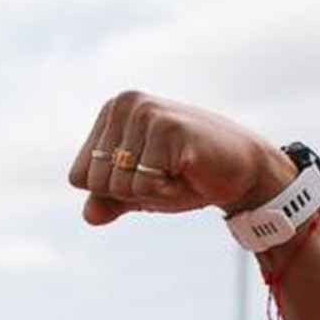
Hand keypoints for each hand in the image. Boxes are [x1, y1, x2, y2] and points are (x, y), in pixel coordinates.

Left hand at [68, 93, 293, 226]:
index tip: (145, 174)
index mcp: (111, 112)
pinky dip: (165, 192)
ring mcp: (146, 112)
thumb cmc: (185, 177)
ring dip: (150, 193)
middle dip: (130, 193)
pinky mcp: (167, 128)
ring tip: (176, 171)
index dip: (112, 191)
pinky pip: (143, 187)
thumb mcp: (137, 191)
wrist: (240, 170)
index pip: (79, 177)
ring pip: (118, 187)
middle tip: (164, 173)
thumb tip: (88, 215)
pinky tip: (187, 171)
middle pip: (96, 182)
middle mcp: (124, 104)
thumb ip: (107, 201)